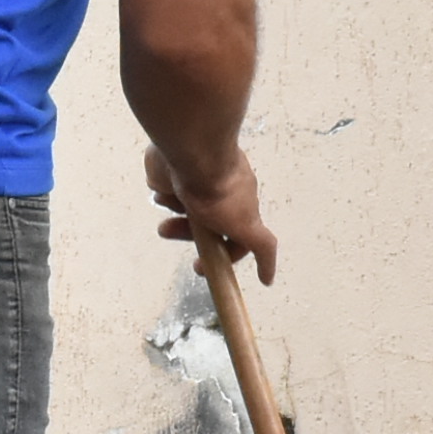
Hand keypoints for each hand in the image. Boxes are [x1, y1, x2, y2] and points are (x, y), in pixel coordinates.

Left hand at [145, 142, 275, 285]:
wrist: (192, 153)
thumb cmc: (220, 193)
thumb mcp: (247, 226)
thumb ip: (262, 248)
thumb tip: (268, 280)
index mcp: (239, 207)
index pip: (233, 239)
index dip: (219, 255)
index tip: (199, 268)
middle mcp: (220, 193)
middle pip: (203, 224)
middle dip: (187, 233)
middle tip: (170, 233)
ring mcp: (196, 180)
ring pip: (183, 207)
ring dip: (175, 215)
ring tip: (164, 219)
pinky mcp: (174, 170)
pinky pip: (166, 189)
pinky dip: (164, 195)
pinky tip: (163, 193)